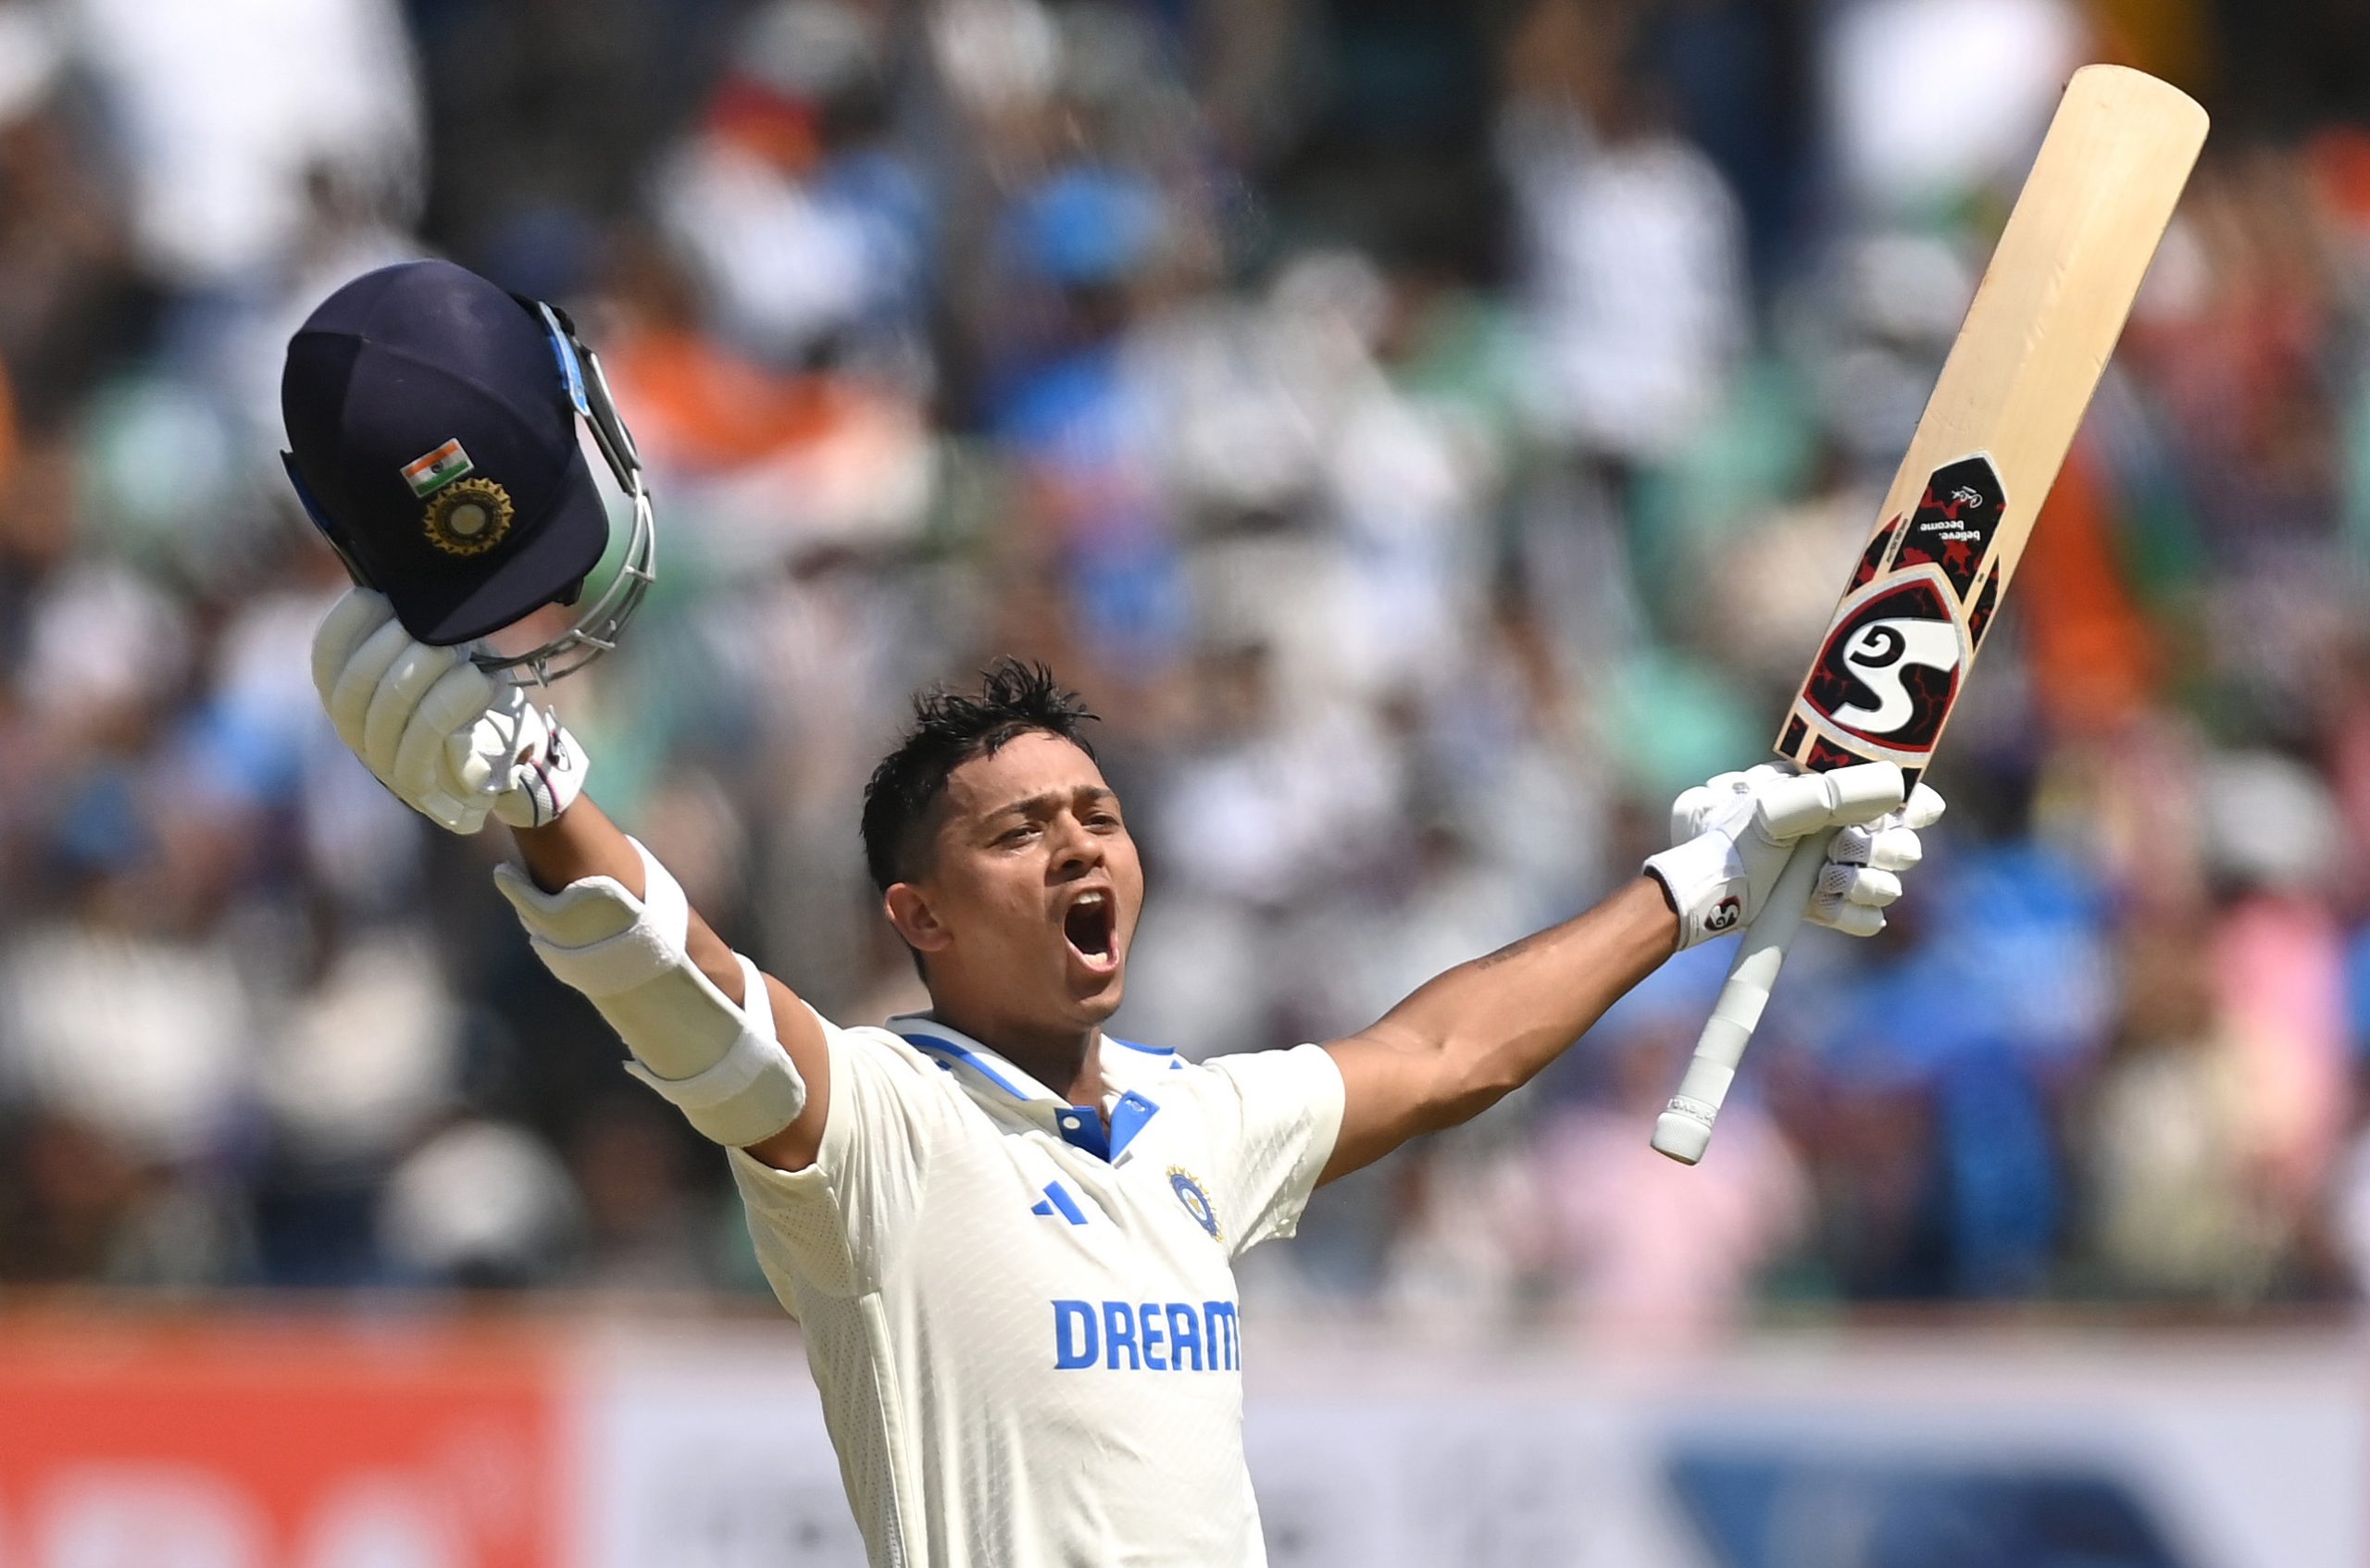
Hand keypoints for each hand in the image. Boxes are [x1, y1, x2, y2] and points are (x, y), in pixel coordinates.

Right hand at [311, 588, 588, 833]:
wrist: (512, 760)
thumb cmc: (473, 698)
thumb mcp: (444, 655)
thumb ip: (416, 626)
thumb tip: (405, 579)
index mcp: (352, 698)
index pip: (326, 660)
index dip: (345, 625)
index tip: (376, 595)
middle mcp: (358, 732)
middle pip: (353, 685)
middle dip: (391, 646)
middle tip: (431, 626)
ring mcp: (386, 763)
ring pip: (389, 711)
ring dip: (426, 671)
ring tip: (463, 651)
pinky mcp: (423, 785)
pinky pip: (428, 739)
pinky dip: (455, 703)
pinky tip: (482, 681)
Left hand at [1645, 761, 1940, 948]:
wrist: (1702, 895)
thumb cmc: (1732, 841)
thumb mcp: (1779, 808)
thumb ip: (1838, 792)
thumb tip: (1898, 785)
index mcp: (1835, 795)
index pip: (1903, 794)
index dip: (1915, 807)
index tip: (1906, 814)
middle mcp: (1844, 831)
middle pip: (1904, 844)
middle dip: (1881, 851)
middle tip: (1843, 850)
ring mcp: (1838, 872)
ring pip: (1889, 884)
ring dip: (1863, 883)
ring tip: (1823, 881)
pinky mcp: (1829, 908)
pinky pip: (1869, 920)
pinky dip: (1848, 915)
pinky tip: (1819, 908)